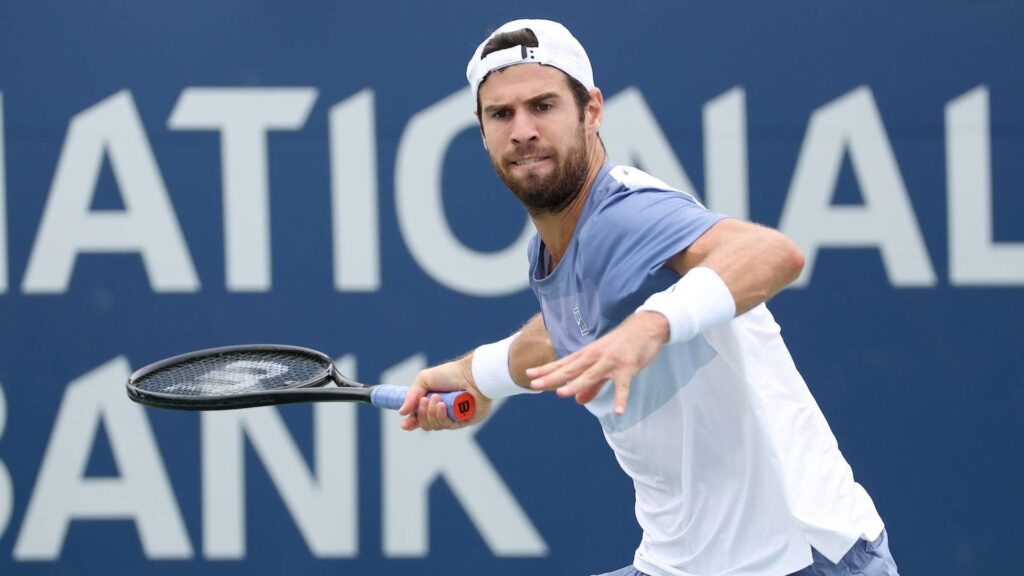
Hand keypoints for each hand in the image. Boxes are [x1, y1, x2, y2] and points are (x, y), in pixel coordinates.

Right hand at [398, 356, 492, 430]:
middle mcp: (442, 411)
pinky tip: (442, 406)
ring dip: (432, 413)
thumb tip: (402, 412)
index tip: (404, 424)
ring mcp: (453, 417)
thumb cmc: (450, 374)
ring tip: (437, 399)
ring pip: (435, 426)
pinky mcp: (463, 421)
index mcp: (432, 402)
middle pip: (425, 424)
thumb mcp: (424, 379)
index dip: (411, 423)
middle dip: (421, 414)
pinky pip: (447, 426)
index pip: (419, 417)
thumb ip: (412, 395)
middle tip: (424, 400)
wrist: (471, 374)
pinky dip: (441, 416)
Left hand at [526, 311, 668, 414]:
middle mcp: (595, 357)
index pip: (563, 364)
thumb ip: (592, 385)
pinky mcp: (628, 367)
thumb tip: (578, 401)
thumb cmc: (622, 344)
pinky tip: (618, 411)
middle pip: (570, 370)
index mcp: (587, 355)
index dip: (546, 370)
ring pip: (591, 375)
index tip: (528, 375)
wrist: (646, 326)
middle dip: (552, 377)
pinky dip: (621, 398)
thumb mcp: (603, 362)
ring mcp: (611, 362)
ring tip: (562, 394)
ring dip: (576, 385)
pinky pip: (623, 386)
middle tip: (534, 385)